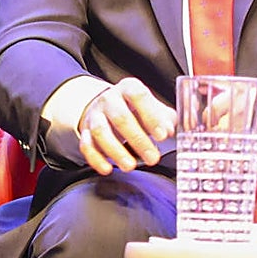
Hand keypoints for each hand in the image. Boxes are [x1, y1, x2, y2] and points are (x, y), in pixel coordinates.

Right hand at [51, 77, 176, 174]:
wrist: (106, 107)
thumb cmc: (134, 109)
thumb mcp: (152, 107)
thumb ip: (165, 117)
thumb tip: (171, 129)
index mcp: (128, 88)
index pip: (138, 96)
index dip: (151, 115)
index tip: (163, 135)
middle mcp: (109, 99)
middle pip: (120, 116)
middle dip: (137, 139)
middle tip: (152, 158)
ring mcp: (95, 115)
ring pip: (100, 131)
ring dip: (115, 150)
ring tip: (130, 166)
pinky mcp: (85, 132)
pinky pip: (86, 145)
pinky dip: (96, 159)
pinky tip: (108, 168)